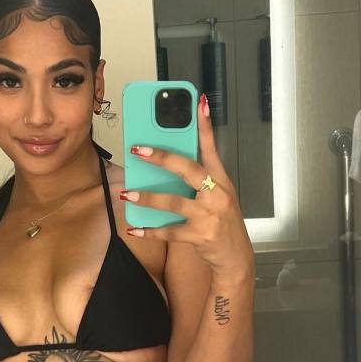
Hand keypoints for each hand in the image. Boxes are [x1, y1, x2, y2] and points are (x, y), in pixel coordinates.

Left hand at [123, 93, 254, 277]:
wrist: (235, 258)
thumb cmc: (222, 225)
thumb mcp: (217, 198)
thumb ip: (198, 182)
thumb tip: (167, 167)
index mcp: (221, 182)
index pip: (212, 148)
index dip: (205, 126)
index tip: (198, 102)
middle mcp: (217, 196)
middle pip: (188, 169)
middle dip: (162, 157)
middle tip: (138, 150)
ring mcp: (209, 216)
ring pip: (173, 202)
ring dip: (146, 198)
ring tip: (126, 194)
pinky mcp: (200, 236)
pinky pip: (169, 231)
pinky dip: (149, 231)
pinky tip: (134, 229)